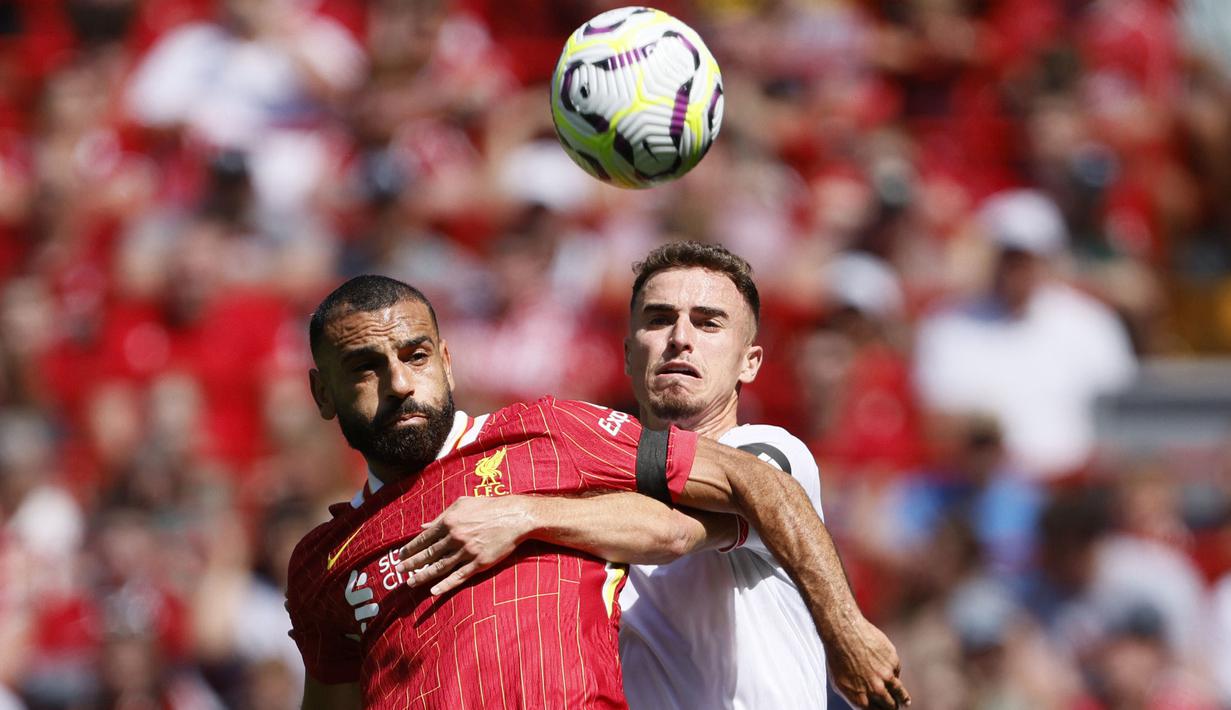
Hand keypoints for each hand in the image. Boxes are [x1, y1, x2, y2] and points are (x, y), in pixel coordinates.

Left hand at [396, 496, 535, 594]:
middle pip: (428, 554)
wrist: (515, 516)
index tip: (400, 556)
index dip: (411, 548)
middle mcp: (455, 537)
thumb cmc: (489, 507)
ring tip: (410, 582)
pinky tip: (434, 592)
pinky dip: (445, 585)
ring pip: (440, 567)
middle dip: (411, 563)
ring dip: (423, 576)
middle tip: (398, 571)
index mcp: (449, 521)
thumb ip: (442, 515)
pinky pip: (459, 576)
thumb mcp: (463, 504)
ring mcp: (467, 551)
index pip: (424, 538)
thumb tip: (424, 526)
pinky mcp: (479, 563)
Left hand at [827, 615, 910, 708]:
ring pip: (899, 692)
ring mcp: (886, 676)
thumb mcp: (839, 683)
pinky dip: (893, 672)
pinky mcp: (893, 661)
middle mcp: (875, 690)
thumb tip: (865, 705)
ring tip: (906, 702)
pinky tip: (887, 668)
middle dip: (892, 708)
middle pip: (890, 705)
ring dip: (903, 698)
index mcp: (860, 698)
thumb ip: (855, 697)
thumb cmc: (837, 657)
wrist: (843, 632)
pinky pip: (896, 671)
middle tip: (894, 707)